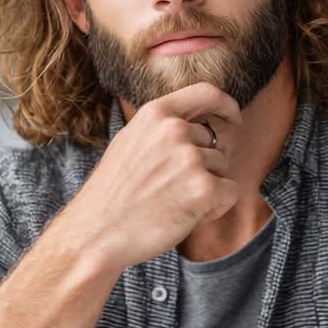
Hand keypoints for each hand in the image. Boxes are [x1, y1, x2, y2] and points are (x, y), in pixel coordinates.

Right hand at [54, 82, 241, 270]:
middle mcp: (175, 130)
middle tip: (172, 189)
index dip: (226, 105)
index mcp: (155, 114)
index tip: (232, 118)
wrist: (95, 233)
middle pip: (215, 142)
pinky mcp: (203, 189)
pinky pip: (231, 192)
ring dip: (208, 188)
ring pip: (223, 168)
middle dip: (204, 166)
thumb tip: (197, 124)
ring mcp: (190, 158)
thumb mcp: (130, 142)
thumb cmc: (112, 194)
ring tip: (173, 204)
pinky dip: (216, 208)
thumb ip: (161, 128)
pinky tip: (187, 217)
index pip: (207, 93)